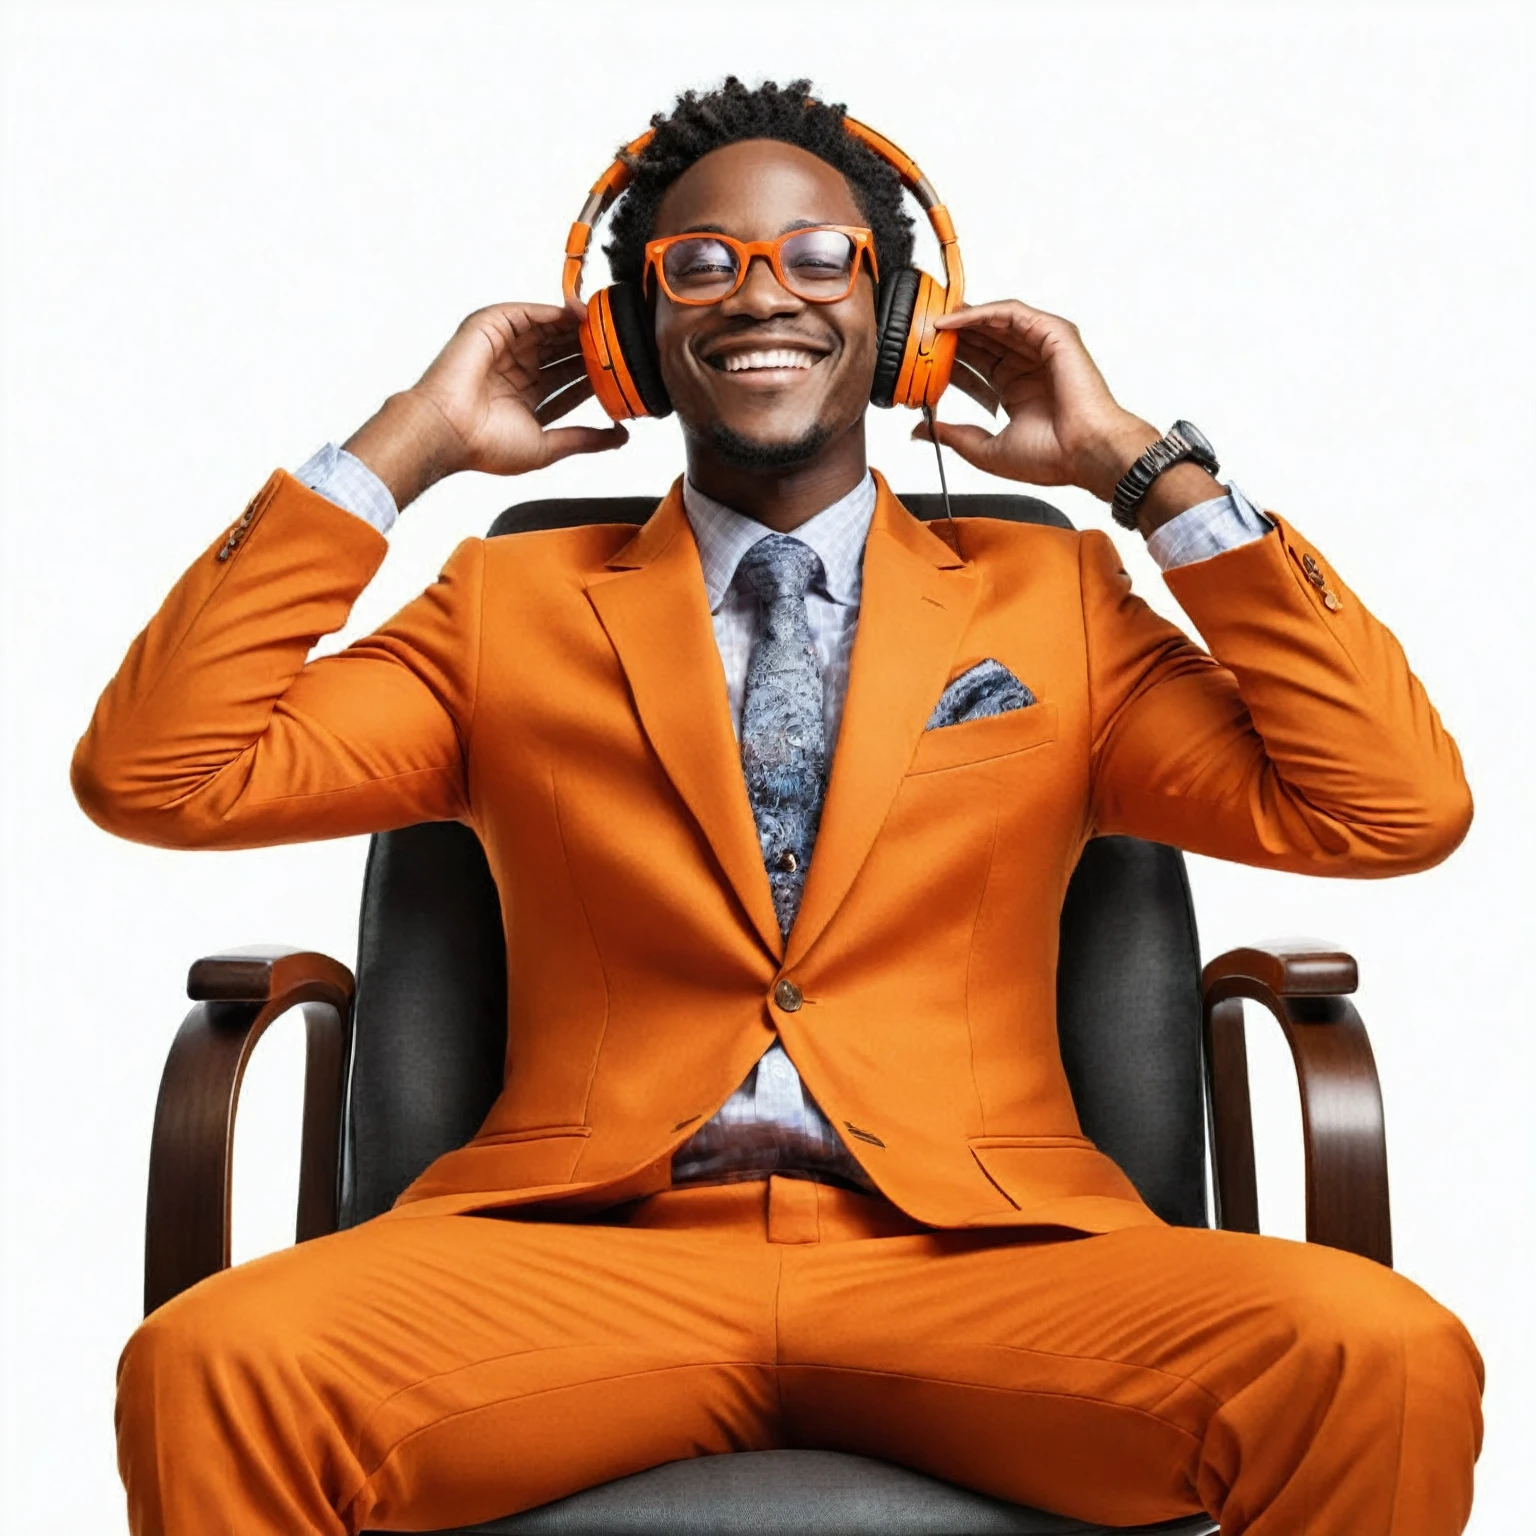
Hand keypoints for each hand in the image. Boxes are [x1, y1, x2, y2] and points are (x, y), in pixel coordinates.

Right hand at [343, 303, 625, 511]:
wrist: (448, 431)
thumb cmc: (485, 446)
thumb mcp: (549, 447)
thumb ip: (585, 440)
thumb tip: (620, 437)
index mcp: (527, 399)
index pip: (569, 381)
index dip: (595, 375)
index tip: (622, 372)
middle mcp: (516, 371)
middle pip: (562, 353)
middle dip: (590, 349)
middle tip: (620, 344)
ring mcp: (504, 348)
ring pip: (549, 331)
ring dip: (577, 328)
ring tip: (605, 325)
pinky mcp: (491, 327)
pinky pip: (529, 313)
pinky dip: (554, 312)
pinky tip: (578, 314)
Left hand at [914, 299, 1158, 500]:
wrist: (1084, 453)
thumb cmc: (1052, 457)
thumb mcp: (985, 449)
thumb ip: (953, 435)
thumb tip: (921, 430)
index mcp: (1016, 392)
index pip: (975, 368)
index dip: (947, 362)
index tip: (918, 361)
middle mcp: (1028, 367)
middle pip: (982, 341)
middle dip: (951, 336)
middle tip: (919, 333)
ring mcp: (1041, 349)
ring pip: (994, 323)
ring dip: (962, 320)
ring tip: (931, 321)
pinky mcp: (1053, 334)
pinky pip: (1011, 314)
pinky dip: (981, 313)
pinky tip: (955, 320)